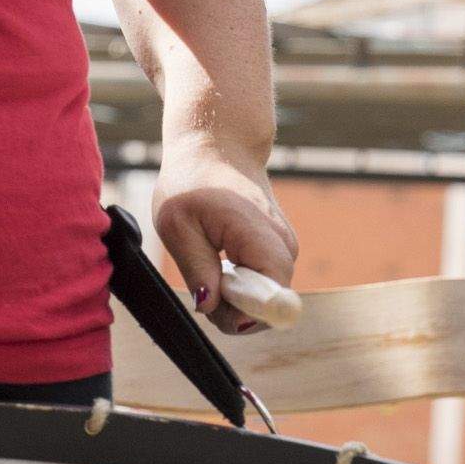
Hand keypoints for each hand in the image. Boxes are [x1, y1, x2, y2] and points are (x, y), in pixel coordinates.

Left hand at [153, 140, 296, 336]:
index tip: (210, 298)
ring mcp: (287, 249)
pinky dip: (240, 287)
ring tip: (208, 266)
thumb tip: (209, 306)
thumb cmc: (193, 181)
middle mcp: (285, 246)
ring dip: (234, 298)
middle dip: (232, 310)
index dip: (240, 315)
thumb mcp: (177, 224)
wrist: (220, 148)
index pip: (270, 300)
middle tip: (201, 284)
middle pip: (268, 308)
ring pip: (265, 299)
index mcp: (260, 237)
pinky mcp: (281, 251)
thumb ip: (196, 267)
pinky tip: (221, 263)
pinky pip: (264, 286)